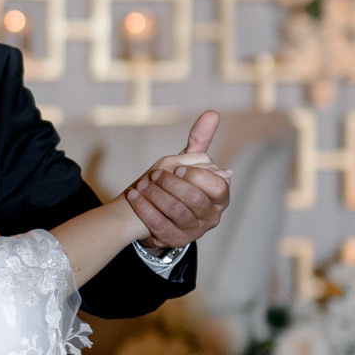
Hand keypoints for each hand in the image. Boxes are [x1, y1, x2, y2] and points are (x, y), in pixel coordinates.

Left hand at [122, 111, 230, 251]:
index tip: (175, 168)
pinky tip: (134, 196)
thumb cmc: (175, 182)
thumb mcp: (187, 161)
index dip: (196, 176)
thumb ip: (200, 140)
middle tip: (153, 174)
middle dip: (171, 184)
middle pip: (196, 199)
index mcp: (220, 196)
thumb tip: (211, 113)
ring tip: (141, 183)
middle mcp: (211, 216)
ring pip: (177, 213)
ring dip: (156, 195)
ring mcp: (194, 231)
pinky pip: (160, 226)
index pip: (218, 187)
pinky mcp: (175, 240)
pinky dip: (145, 209)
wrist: (153, 210)